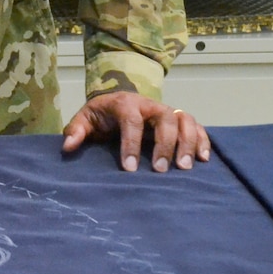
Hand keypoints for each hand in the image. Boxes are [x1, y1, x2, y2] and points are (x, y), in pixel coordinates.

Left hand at [61, 92, 211, 173]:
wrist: (117, 103)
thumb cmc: (101, 116)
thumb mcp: (85, 119)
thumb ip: (76, 130)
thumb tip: (68, 146)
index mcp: (125, 103)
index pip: (131, 120)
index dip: (131, 143)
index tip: (129, 169)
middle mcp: (150, 105)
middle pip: (165, 118)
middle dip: (165, 144)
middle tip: (161, 170)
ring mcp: (167, 111)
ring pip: (185, 120)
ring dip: (188, 142)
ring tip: (185, 167)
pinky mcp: (180, 120)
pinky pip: (198, 126)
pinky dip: (203, 140)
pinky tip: (204, 159)